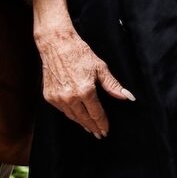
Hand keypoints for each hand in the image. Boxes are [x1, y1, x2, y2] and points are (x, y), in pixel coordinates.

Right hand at [36, 23, 133, 137]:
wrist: (56, 44)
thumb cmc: (79, 52)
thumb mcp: (100, 67)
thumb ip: (112, 85)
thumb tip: (127, 96)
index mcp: (85, 91)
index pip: (96, 114)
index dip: (102, 123)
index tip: (106, 130)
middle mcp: (70, 97)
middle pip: (84, 118)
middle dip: (93, 127)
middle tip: (99, 134)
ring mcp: (58, 98)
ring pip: (72, 117)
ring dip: (81, 123)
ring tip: (89, 127)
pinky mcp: (49, 96)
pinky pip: (62, 110)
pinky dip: (70, 114)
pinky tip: (76, 115)